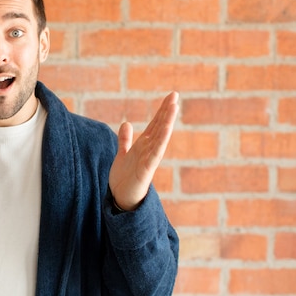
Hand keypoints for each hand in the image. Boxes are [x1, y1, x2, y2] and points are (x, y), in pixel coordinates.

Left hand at [109, 92, 178, 210]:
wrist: (120, 199)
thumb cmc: (124, 178)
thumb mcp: (123, 154)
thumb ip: (125, 140)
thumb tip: (127, 123)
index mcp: (143, 145)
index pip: (155, 124)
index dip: (162, 110)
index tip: (171, 96)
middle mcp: (149, 150)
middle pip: (159, 127)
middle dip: (166, 112)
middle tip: (175, 96)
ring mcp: (149, 159)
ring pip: (160, 138)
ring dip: (166, 122)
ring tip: (173, 107)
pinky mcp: (146, 170)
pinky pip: (155, 154)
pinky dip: (160, 141)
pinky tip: (166, 129)